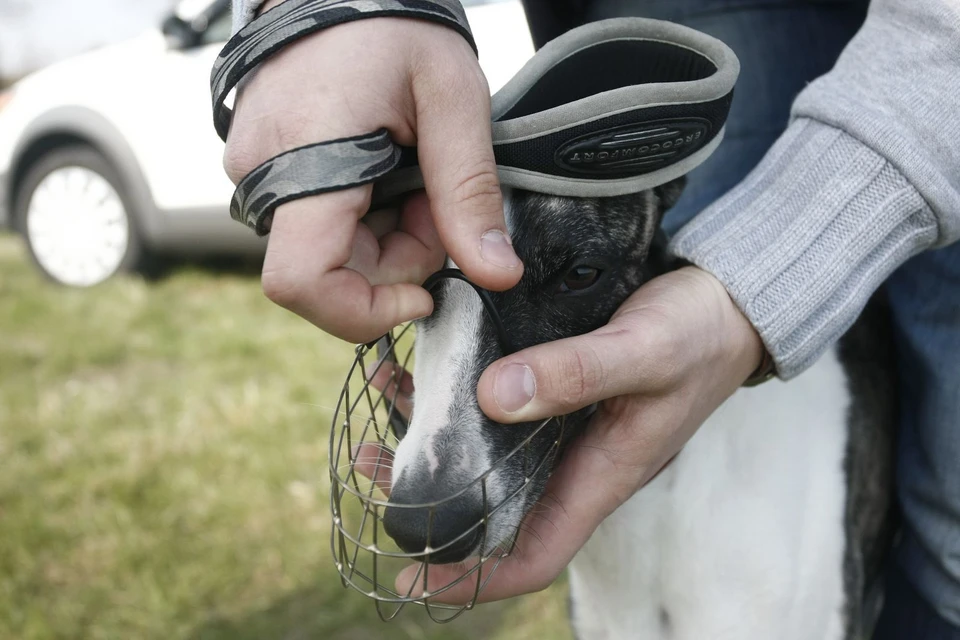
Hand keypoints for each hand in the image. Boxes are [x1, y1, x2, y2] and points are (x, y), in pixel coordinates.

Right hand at [223, 5, 522, 342]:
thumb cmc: (396, 24)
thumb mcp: (453, 103)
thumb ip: (470, 194)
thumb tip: (498, 276)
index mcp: (303, 156)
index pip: (303, 281)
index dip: (365, 309)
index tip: (424, 291)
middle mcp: (261, 173)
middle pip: (332, 273)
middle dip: (400, 258)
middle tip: (439, 199)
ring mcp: (258, 172)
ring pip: (330, 253)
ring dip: (388, 236)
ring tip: (417, 173)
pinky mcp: (267, 170)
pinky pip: (320, 226)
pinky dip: (367, 219)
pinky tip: (390, 172)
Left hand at [392, 266, 762, 600]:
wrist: (726, 297)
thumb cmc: (699, 334)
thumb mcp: (644, 352)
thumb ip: (578, 374)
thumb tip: (494, 397)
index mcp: (600, 475)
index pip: (532, 553)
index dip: (474, 578)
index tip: (412, 573)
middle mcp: (574, 459)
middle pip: (493, 503)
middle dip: (432, 496)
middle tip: (371, 466)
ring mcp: (564, 423)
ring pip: (487, 448)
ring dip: (434, 433)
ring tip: (383, 397)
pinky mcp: (556, 384)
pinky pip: (497, 399)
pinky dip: (457, 388)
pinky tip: (425, 356)